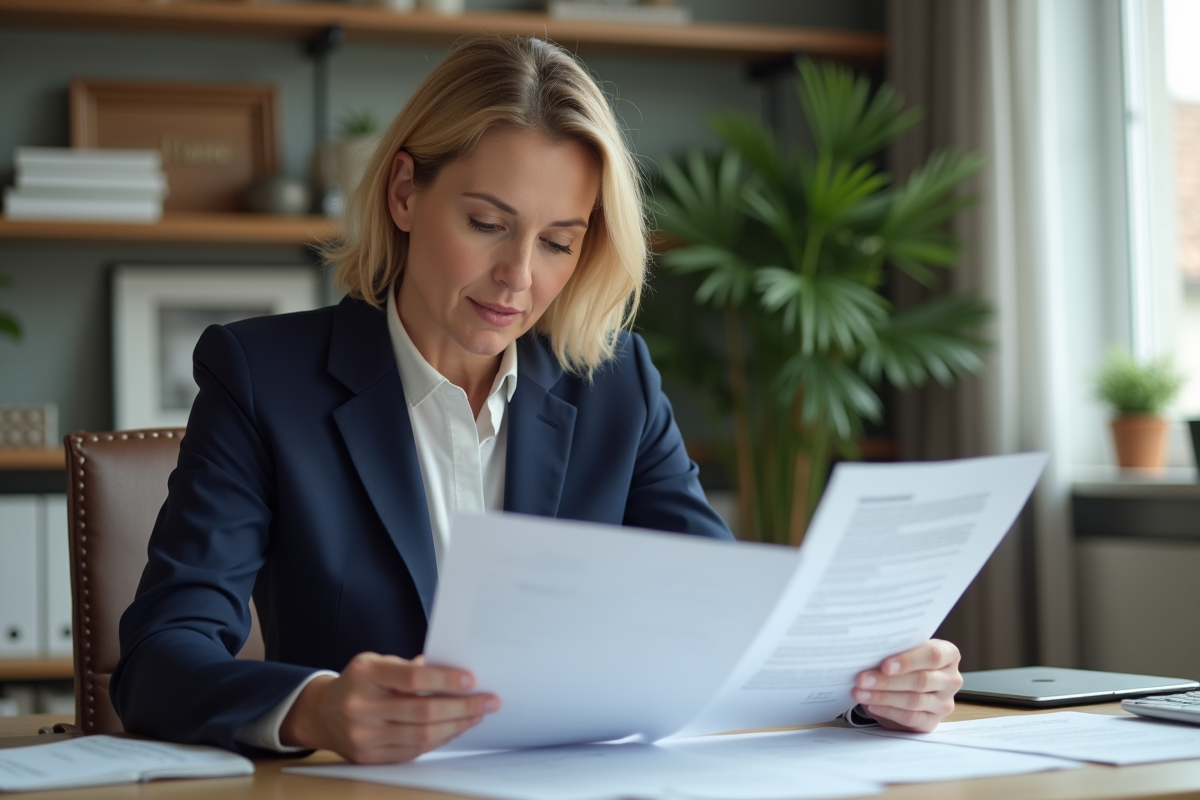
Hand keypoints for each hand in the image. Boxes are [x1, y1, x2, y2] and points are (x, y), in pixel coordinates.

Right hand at [279, 652, 499, 762]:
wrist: (322, 714)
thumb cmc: (359, 682)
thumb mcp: (377, 663)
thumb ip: (410, 667)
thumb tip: (454, 674)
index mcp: (366, 675)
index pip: (413, 679)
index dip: (445, 680)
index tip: (471, 680)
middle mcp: (362, 707)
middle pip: (422, 712)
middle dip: (462, 707)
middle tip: (489, 701)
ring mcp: (365, 736)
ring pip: (421, 735)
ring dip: (456, 726)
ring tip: (477, 715)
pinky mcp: (370, 757)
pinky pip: (414, 750)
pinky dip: (439, 740)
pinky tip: (455, 728)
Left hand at [851, 639, 961, 731]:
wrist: (907, 683)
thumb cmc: (904, 661)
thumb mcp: (903, 651)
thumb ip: (895, 650)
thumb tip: (869, 653)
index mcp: (948, 654)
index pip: (933, 655)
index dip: (909, 660)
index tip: (885, 665)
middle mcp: (951, 679)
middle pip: (921, 680)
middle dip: (887, 681)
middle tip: (861, 679)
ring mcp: (944, 703)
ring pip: (914, 701)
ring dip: (883, 697)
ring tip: (860, 692)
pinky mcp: (933, 721)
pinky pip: (910, 718)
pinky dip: (888, 711)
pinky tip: (871, 705)